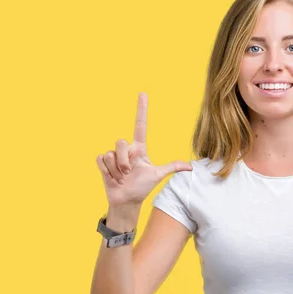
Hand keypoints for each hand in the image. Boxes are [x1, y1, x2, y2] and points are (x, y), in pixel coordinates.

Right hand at [96, 92, 192, 208]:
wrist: (127, 200)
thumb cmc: (142, 187)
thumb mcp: (157, 175)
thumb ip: (172, 167)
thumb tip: (191, 167)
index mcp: (139, 148)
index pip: (140, 125)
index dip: (141, 109)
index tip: (143, 93)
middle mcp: (127, 149)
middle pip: (120, 142)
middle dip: (124, 161)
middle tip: (128, 173)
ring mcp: (114, 155)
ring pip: (111, 153)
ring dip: (116, 169)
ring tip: (121, 177)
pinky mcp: (103, 162)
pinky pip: (101, 159)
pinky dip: (107, 171)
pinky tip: (112, 177)